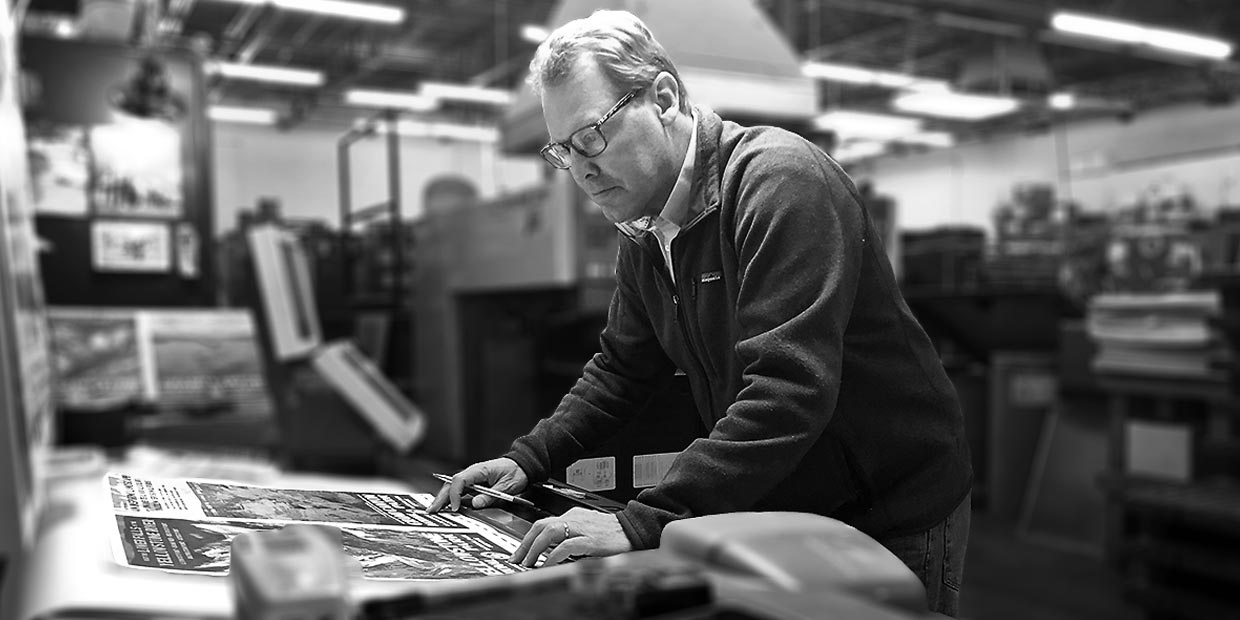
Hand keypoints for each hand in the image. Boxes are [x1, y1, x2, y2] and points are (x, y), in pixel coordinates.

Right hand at [426, 457, 528, 512]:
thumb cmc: (516, 472)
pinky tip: (444, 507)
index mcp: (479, 470)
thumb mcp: (507, 486)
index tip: (455, 508)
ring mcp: (472, 478)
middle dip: (440, 497)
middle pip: (451, 484)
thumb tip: (475, 504)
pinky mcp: (473, 484)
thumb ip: (491, 496)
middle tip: (432, 511)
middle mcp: (472, 473)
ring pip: (452, 487)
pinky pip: (459, 490)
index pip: (460, 480)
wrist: (522, 466)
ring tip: (433, 511)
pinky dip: (450, 499)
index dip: (455, 494)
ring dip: (442, 499)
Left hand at [510, 507, 631, 566]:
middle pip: (541, 525)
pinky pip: (566, 546)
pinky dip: (553, 555)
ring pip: (550, 532)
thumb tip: (552, 554)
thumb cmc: (613, 534)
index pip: (543, 524)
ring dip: (535, 548)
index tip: (520, 552)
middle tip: (517, 559)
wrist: (635, 529)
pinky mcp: (591, 539)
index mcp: (573, 516)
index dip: (528, 538)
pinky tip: (547, 564)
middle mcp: (574, 519)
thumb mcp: (587, 533)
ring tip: (528, 562)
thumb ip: (570, 539)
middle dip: (526, 543)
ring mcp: (582, 528)